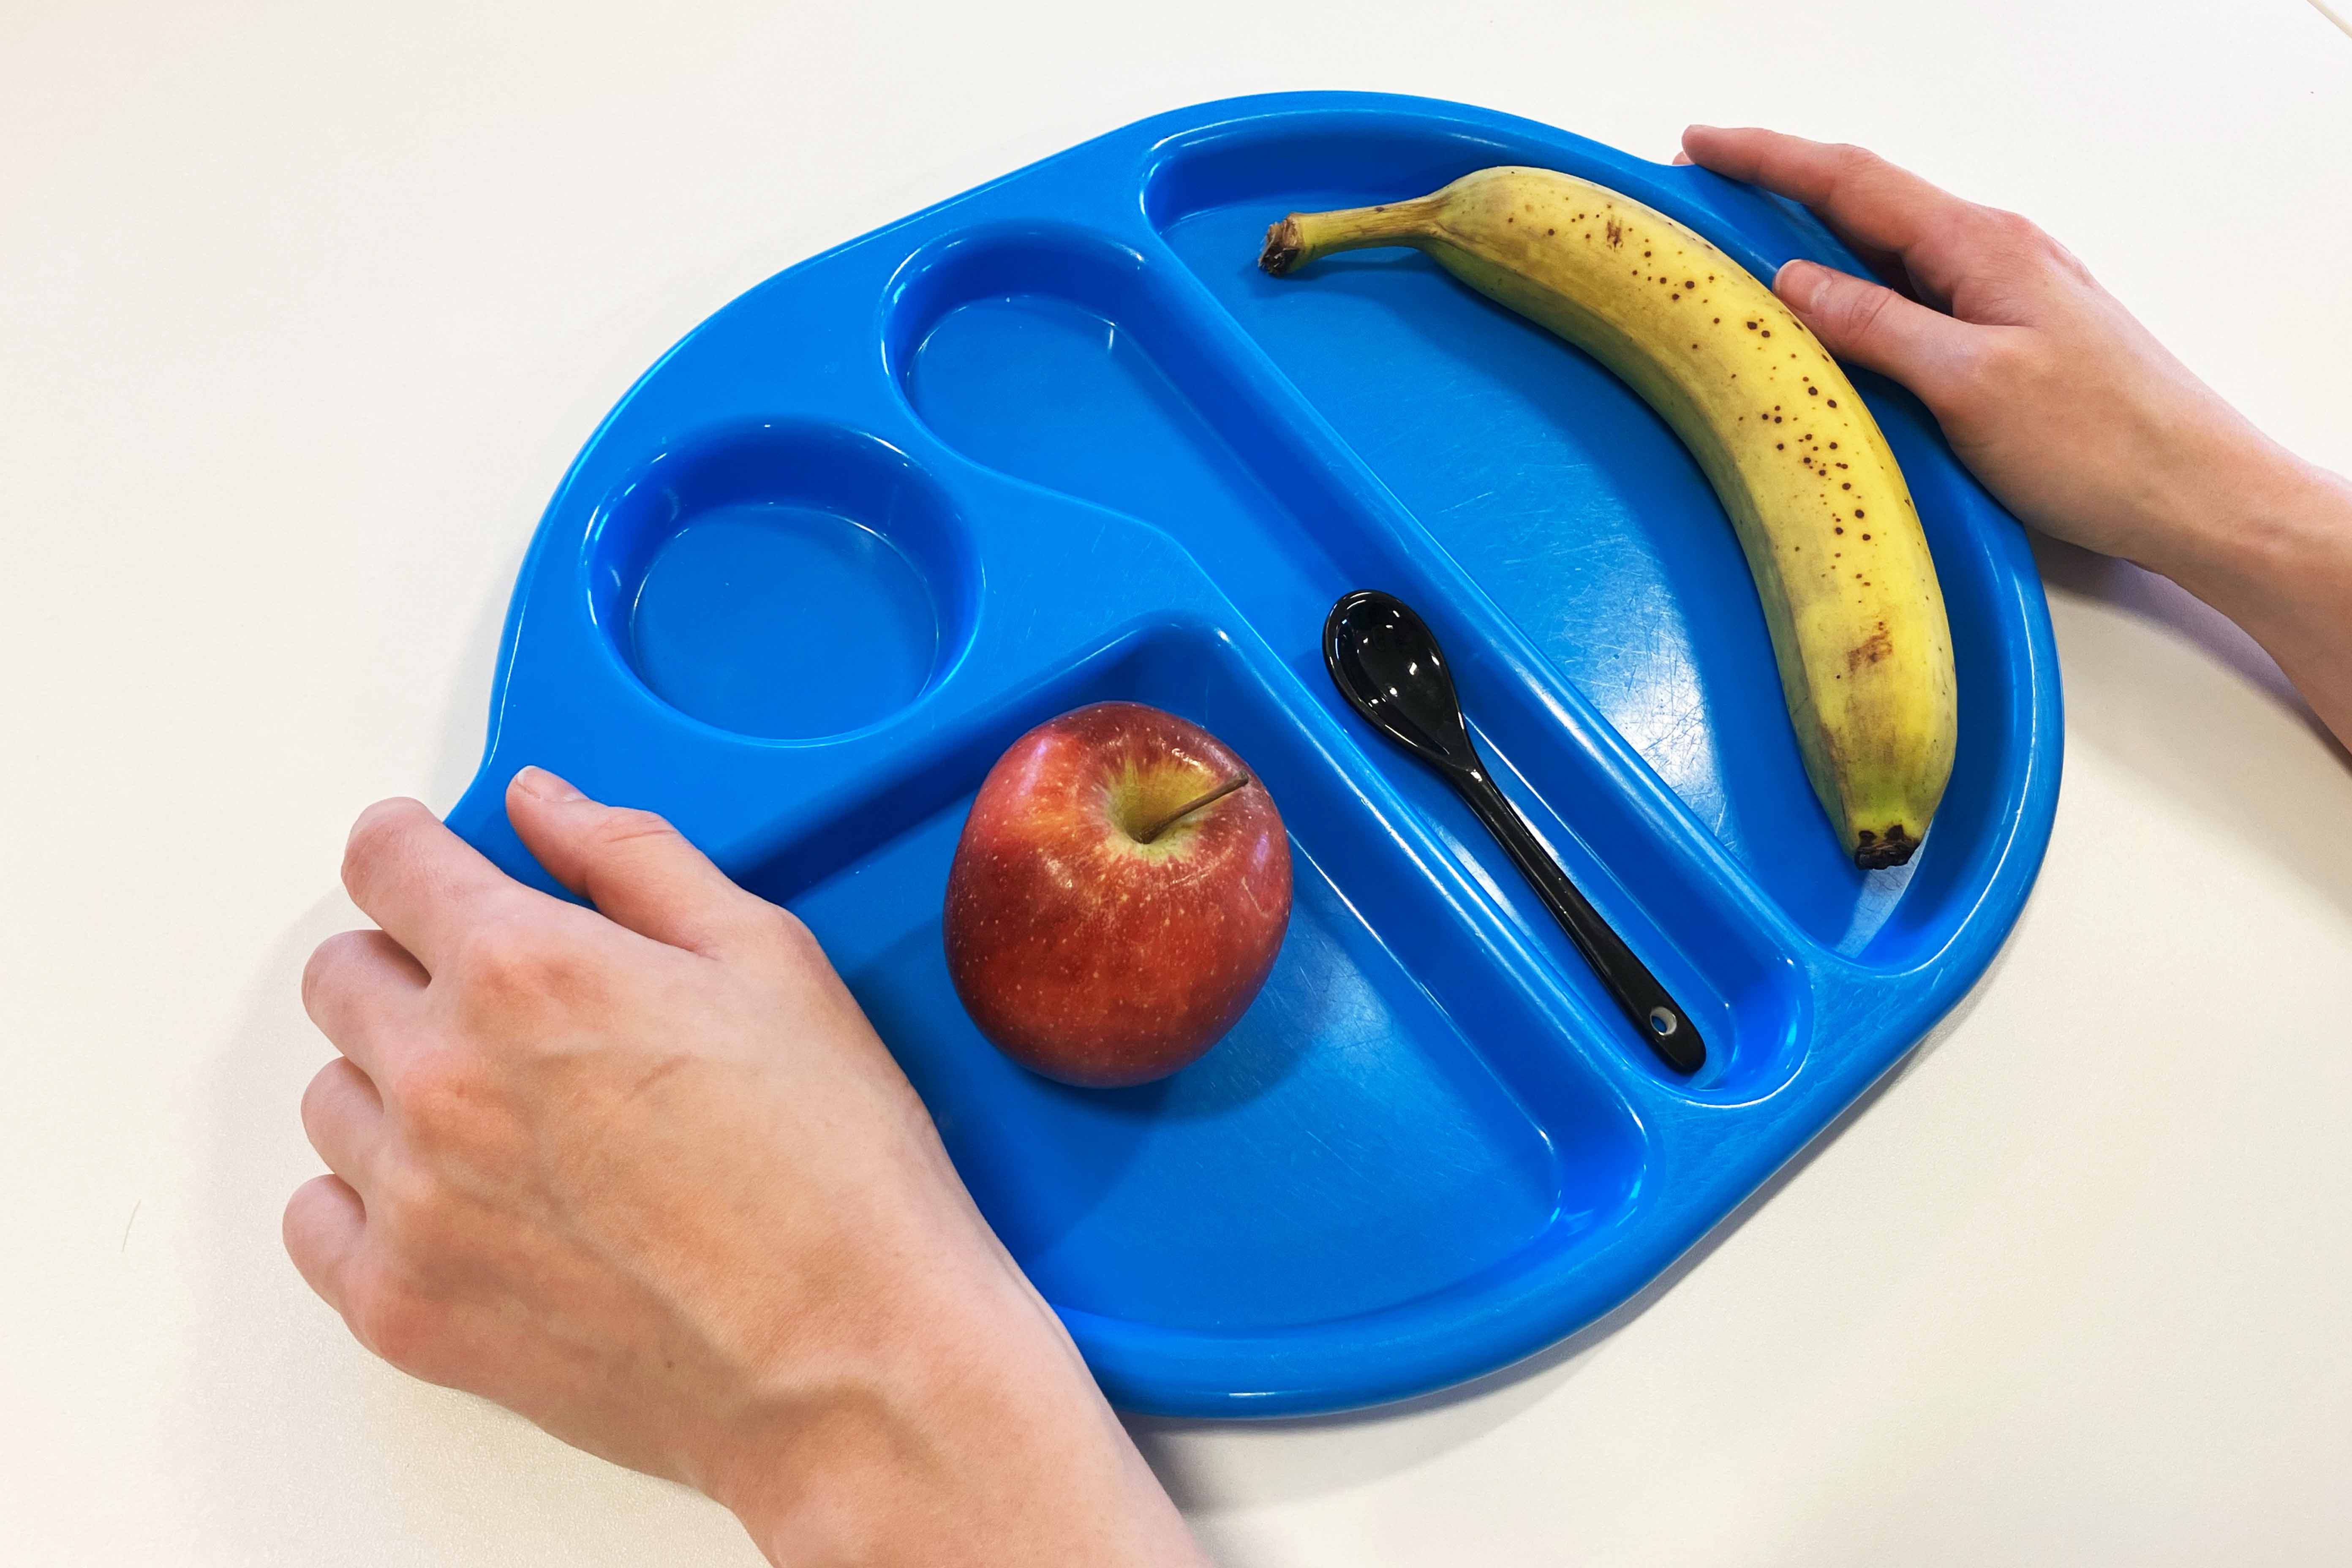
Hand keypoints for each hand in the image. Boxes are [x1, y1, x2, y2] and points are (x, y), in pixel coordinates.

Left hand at [287, 769, 1202, 1567]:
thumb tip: (543, 804)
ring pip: (332, 1098)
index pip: (383, 862)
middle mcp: (441, 1075)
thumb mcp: (770, 960)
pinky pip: (319, 1222)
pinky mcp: (404, 1309)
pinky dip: (371, 1201)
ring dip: (396, 1086)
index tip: (424, 861)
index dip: (409, 848)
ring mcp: (410, 1202)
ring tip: (513, 1120)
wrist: (848, 1358)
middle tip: (506, 1006)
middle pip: (342, 977)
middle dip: (410, 966)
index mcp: (525, 968)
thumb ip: (636, 858)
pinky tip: (467, 1202)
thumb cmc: (832, 1164)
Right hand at [1682, 125, 2351, 744]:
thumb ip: (1878, 326)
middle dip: (1780, 190)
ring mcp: (2004, 294)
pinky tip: (1827, 313)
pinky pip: (1913, 293)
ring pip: (1889, 249)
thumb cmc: (2096, 444)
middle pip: (1867, 202)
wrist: (2196, 494)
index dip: (1768, 158)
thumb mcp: (1969, 385)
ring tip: (1744, 247)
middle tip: (1703, 194)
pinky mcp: (2009, 337)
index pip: (1853, 181)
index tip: (1697, 144)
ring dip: (1815, 239)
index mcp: (1980, 246)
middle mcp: (1994, 254)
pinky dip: (1855, 288)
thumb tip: (1792, 282)